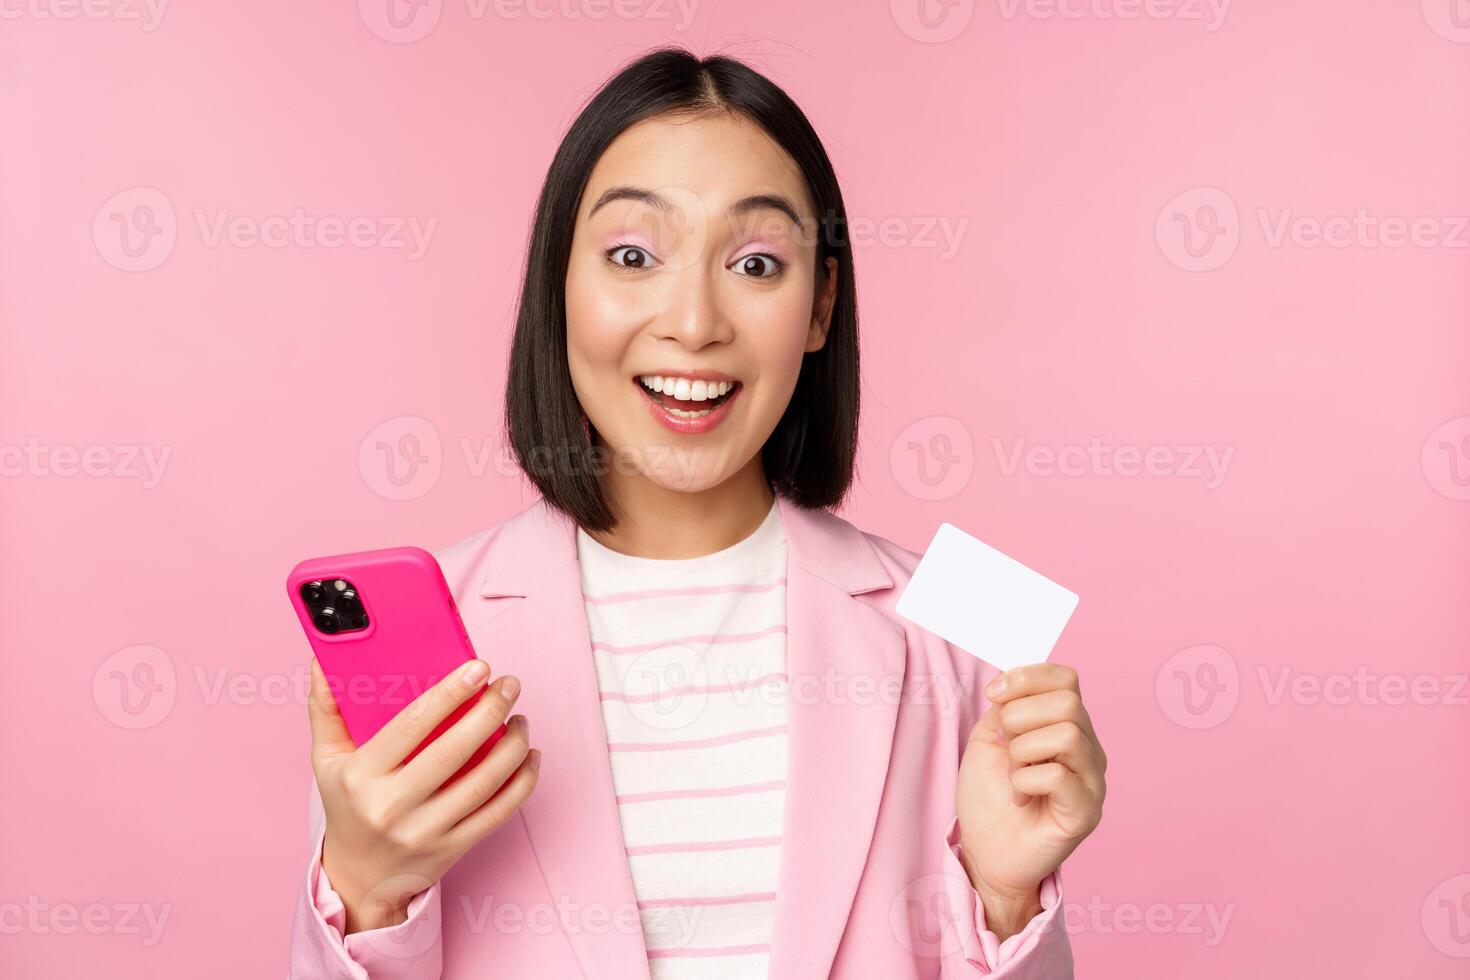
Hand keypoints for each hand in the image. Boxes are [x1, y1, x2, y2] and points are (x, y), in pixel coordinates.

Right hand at [307, 657, 539, 934]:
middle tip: (509, 685)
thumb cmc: (349, 805)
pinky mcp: (453, 848)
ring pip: (483, 782)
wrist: (360, 878)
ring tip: (521, 719)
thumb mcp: (327, 760)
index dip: (449, 693)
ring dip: (512, 745)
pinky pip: (498, 812)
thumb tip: (323, 661)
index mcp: (362, 776)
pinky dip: (522, 782)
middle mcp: (393, 806)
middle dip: (490, 711)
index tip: (478, 668)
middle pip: (454, 751)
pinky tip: (530, 756)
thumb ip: (327, 709)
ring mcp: (425, 831)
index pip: (411, 725)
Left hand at [956, 663, 1105, 937]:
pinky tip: (1019, 797)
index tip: (992, 694)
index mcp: (1067, 725)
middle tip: (1004, 747)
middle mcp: (1088, 749)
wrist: (985, 852)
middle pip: (1068, 702)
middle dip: (1020, 717)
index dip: (1027, 677)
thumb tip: (1015, 685)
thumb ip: (1007, 707)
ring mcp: (1092, 781)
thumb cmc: (989, 797)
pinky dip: (1026, 780)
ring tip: (1014, 774)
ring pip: (1068, 734)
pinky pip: (1060, 775)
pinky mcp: (1086, 812)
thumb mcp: (988, 738)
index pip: (1066, 678)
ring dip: (1024, 750)